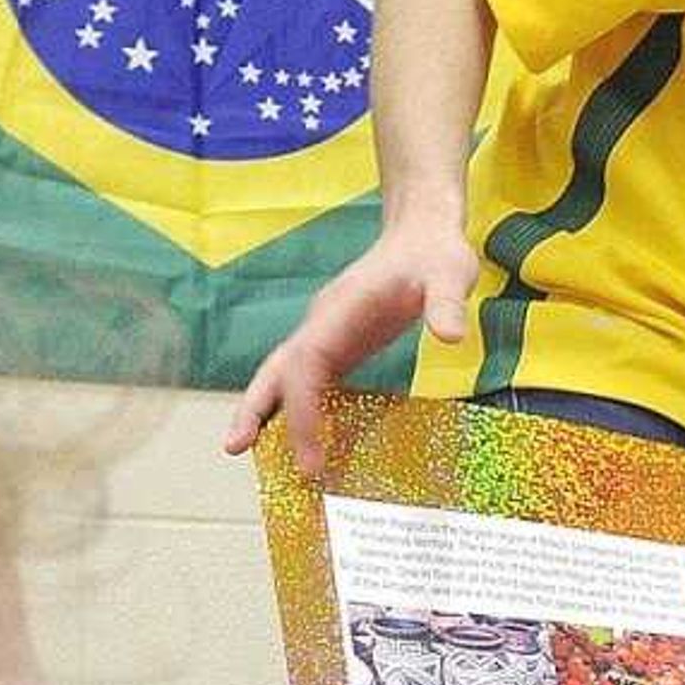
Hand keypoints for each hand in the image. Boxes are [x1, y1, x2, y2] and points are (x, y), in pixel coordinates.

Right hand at [221, 220, 483, 478]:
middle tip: (233, 447)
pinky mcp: (340, 345)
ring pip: (285, 375)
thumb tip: (451, 337)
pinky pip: (312, 381)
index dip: (303, 407)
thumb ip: (446, 303)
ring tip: (245, 450)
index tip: (309, 451)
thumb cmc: (434, 254)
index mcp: (341, 310)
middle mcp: (324, 324)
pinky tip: (305, 443)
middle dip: (255, 407)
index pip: (308, 363)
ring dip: (265, 410)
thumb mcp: (449, 274)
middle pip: (277, 368)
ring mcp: (328, 334)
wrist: (422, 233)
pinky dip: (300, 409)